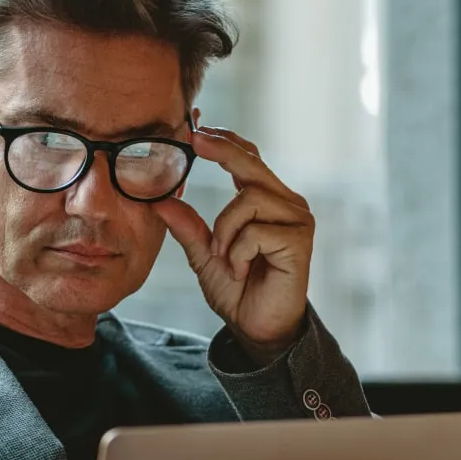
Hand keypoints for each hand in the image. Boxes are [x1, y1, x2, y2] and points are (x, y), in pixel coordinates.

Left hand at [153, 127, 313, 365]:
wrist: (257, 329)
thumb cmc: (238, 292)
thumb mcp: (205, 256)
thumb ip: (188, 228)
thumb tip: (161, 200)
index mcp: (267, 202)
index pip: (249, 159)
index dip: (226, 142)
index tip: (197, 130)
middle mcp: (286, 204)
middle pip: (252, 165)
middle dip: (222, 151)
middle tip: (195, 140)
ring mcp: (297, 220)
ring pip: (250, 199)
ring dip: (226, 230)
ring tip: (224, 258)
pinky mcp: (299, 241)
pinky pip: (256, 231)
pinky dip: (238, 253)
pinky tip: (242, 271)